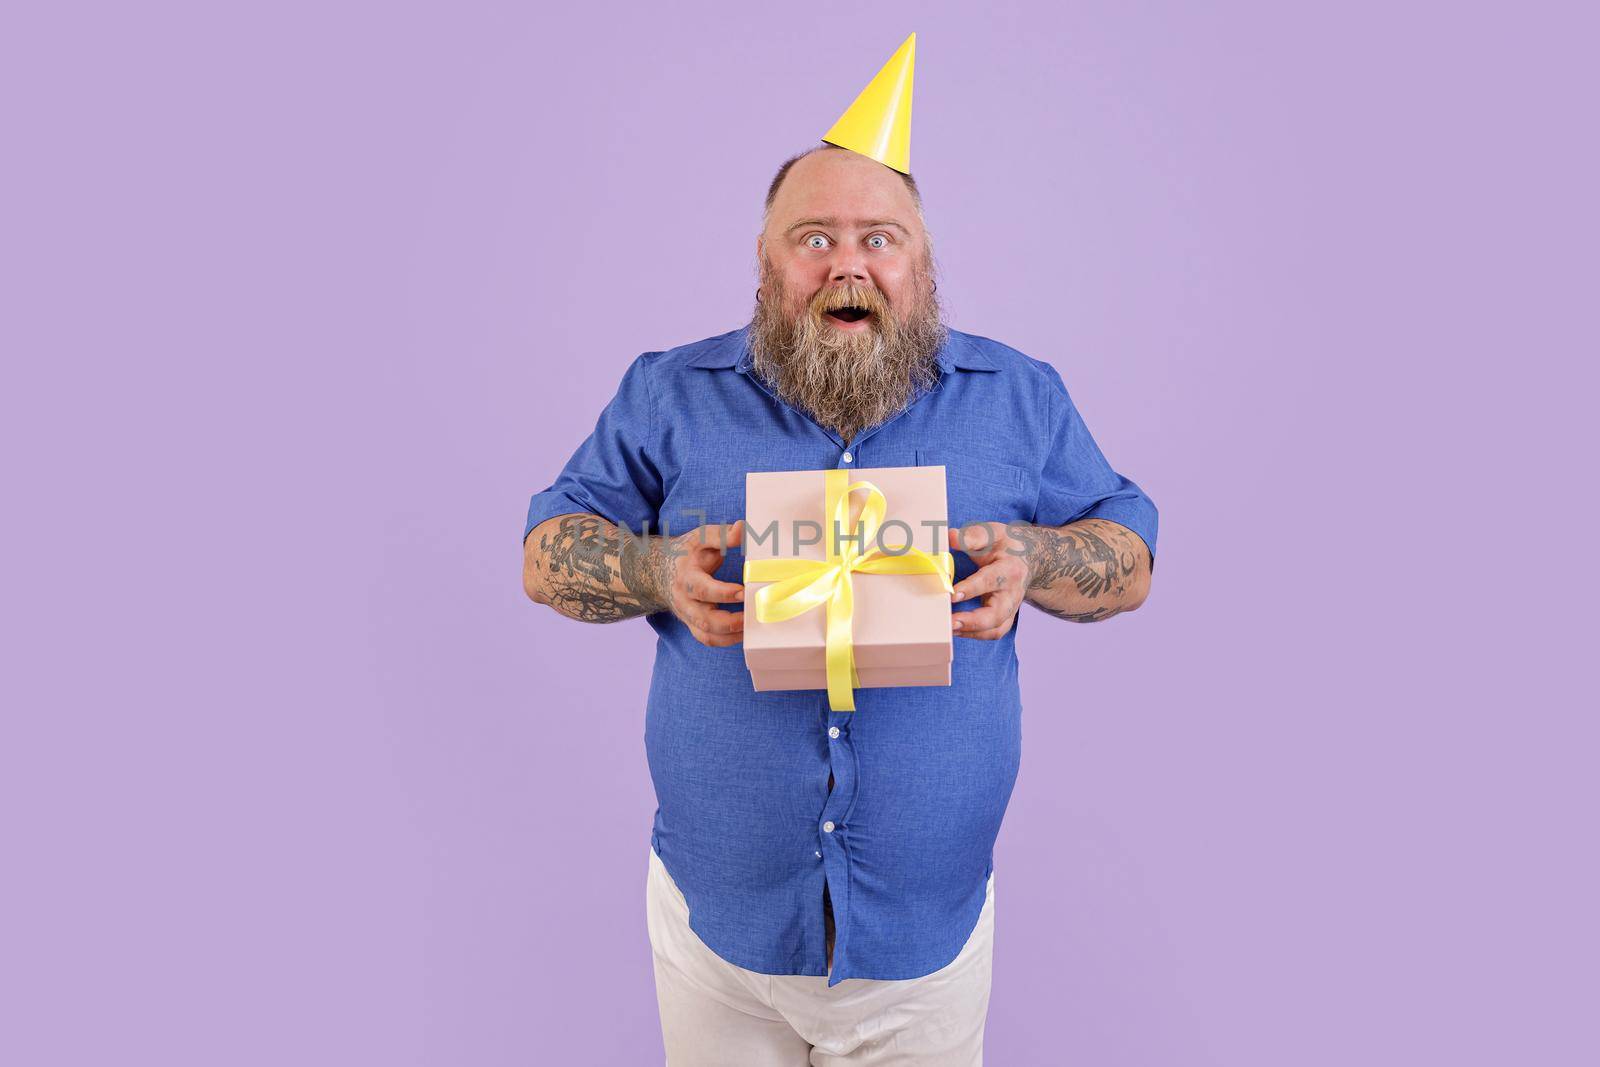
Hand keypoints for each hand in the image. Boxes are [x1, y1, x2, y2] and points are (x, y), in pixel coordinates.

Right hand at [659, 520, 745, 646]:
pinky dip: (727, 640)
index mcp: (686, 577)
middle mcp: (684, 600)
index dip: (722, 593)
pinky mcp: (693, 625)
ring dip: (731, 635)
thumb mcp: (700, 538)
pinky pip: (708, 639)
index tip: (743, 591)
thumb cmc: (686, 553)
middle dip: (730, 621)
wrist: (661, 571)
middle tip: (752, 615)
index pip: (702, 589)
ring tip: (752, 626)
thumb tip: (742, 528)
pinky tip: (744, 632)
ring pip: (707, 634)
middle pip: (704, 619)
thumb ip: (721, 535)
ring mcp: (688, 615)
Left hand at [948, 522, 1029, 639]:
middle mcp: (1013, 593)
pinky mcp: (1005, 617)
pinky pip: (993, 632)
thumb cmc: (1005, 545)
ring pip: (996, 629)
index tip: (953, 593)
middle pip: (997, 614)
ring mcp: (1011, 608)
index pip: (990, 580)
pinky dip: (975, 635)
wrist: (1027, 558)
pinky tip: (955, 631)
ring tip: (949, 629)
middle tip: (950, 622)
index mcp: (1010, 569)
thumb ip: (972, 536)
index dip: (972, 588)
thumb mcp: (992, 533)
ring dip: (972, 632)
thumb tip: (950, 537)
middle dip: (973, 621)